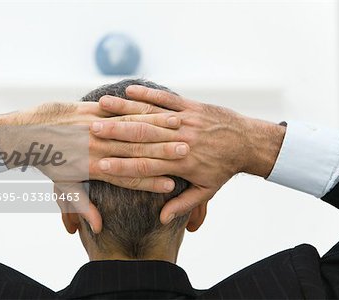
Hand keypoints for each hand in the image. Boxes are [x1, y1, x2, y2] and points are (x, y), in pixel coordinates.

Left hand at [0, 102, 189, 232]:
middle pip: (135, 151)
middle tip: (186, 153)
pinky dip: (138, 111)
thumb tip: (97, 227)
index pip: (127, 177)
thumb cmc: (48, 162)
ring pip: (130, 129)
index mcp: (92, 167)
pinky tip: (154, 108)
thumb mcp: (64, 187)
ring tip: (179, 130)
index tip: (171, 185)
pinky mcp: (91, 110)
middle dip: (162, 152)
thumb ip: (81, 206)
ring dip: (156, 129)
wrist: (29, 133)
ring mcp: (93, 127)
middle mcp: (96, 147)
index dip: (150, 181)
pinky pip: (118, 111)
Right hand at [94, 85, 285, 228]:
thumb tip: (163, 219)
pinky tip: (128, 90)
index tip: (100, 164)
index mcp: (180, 164)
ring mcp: (184, 121)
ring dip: (124, 110)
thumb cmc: (224, 168)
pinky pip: (165, 99)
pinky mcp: (189, 106)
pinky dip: (146, 94)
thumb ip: (183, 205)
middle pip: (141, 138)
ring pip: (150, 115)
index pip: (144, 166)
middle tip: (91, 132)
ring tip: (102, 106)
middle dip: (114, 134)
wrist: (247, 142)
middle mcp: (179, 140)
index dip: (121, 166)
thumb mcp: (206, 191)